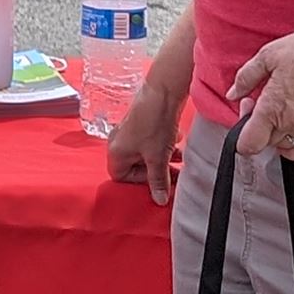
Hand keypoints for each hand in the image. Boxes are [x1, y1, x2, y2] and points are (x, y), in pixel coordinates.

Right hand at [105, 68, 187, 205]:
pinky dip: (162, 146)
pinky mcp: (141, 125)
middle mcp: (118, 143)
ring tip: (178, 156)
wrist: (163, 93)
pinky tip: (175, 141)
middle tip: (173, 172)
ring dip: (162, 158)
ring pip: (145, 155)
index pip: (121, 178)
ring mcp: (129, 133)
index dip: (141, 182)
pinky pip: (150, 143)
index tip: (159, 181)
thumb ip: (158, 181)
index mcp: (115, 153)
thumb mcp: (158, 158)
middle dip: (156, 169)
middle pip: (135, 167)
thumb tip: (160, 200)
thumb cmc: (153, 123)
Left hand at [231, 20, 293, 161]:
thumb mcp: (268, 56)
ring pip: (281, 145)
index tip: (245, 108)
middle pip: (263, 142)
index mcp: (272, 108)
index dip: (239, 133)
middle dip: (255, 124)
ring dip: (273, 133)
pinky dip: (292, 146)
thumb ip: (245, 78)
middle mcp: (290, 123)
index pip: (248, 143)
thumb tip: (232, 93)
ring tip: (276, 109)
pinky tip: (289, 129)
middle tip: (259, 100)